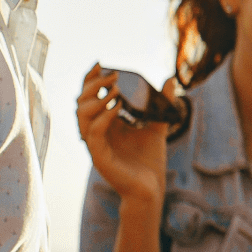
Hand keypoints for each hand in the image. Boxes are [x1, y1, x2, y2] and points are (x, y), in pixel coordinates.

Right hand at [77, 64, 171, 203]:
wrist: (151, 187)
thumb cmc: (150, 160)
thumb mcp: (158, 124)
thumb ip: (162, 102)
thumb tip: (171, 79)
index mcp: (104, 123)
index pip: (90, 96)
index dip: (90, 79)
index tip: (100, 63)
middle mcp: (96, 131)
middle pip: (81, 102)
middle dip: (94, 85)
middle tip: (114, 76)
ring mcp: (95, 144)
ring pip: (81, 116)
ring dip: (96, 99)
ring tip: (116, 90)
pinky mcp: (99, 156)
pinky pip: (92, 134)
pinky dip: (102, 118)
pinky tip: (116, 108)